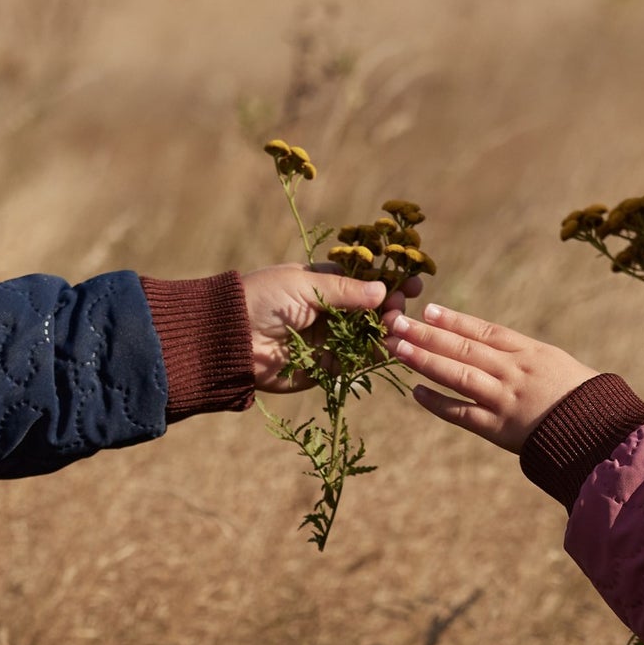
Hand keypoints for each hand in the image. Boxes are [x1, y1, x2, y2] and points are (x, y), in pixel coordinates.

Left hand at [242, 265, 422, 392]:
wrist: (231, 340)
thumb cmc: (262, 300)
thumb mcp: (304, 284)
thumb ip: (345, 290)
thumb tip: (383, 290)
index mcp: (324, 282)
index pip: (365, 279)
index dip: (389, 279)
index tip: (412, 280)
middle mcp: (332, 310)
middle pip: (373, 307)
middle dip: (392, 304)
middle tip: (402, 304)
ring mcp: (333, 338)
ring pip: (372, 333)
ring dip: (388, 328)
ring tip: (399, 324)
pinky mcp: (330, 365)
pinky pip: (361, 359)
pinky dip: (379, 353)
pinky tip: (394, 345)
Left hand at [384, 302, 596, 452]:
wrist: (601, 434)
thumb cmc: (587, 399)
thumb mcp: (559, 366)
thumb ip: (527, 358)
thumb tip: (497, 350)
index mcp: (531, 353)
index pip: (486, 331)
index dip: (455, 320)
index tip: (429, 309)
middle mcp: (514, 372)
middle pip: (464, 347)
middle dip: (427, 334)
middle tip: (396, 322)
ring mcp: (505, 400)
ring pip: (457, 374)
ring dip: (424, 359)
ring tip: (397, 348)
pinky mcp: (500, 429)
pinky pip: (462, 413)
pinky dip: (438, 402)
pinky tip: (416, 392)